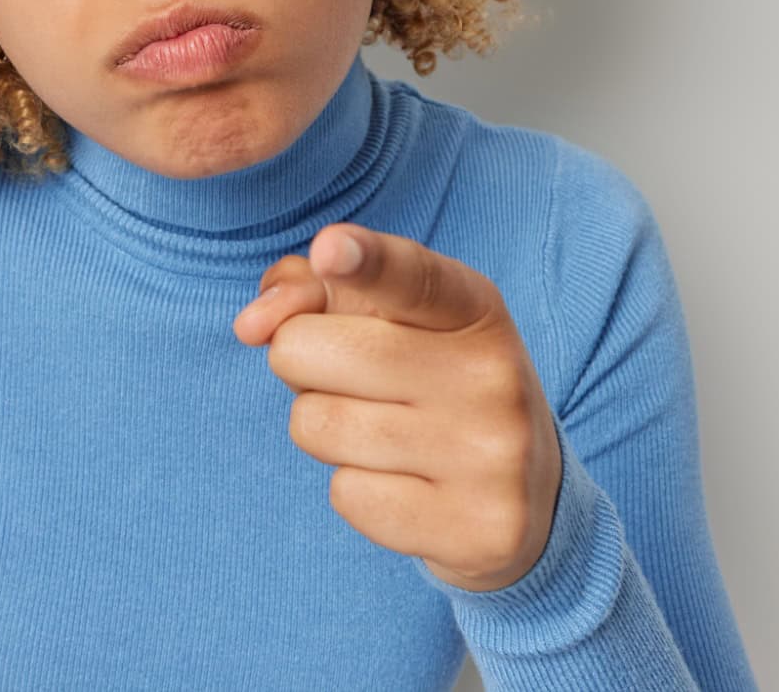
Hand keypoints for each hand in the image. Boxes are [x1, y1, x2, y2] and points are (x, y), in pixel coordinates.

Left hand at [232, 222, 563, 591]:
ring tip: (381, 430)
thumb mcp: (391, 321)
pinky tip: (404, 483)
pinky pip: (346, 495)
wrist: (527, 494)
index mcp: (473, 307)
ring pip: (316, 425)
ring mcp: (491, 456)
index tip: (330, 250)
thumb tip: (252, 323)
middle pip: (311, 350)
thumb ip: (314, 292)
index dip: (365, 260)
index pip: (411, 276)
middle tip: (349, 379)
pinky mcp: (476, 528)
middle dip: (299, 361)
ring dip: (324, 427)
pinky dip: (355, 488)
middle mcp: (491, 376)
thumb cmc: (430, 382)